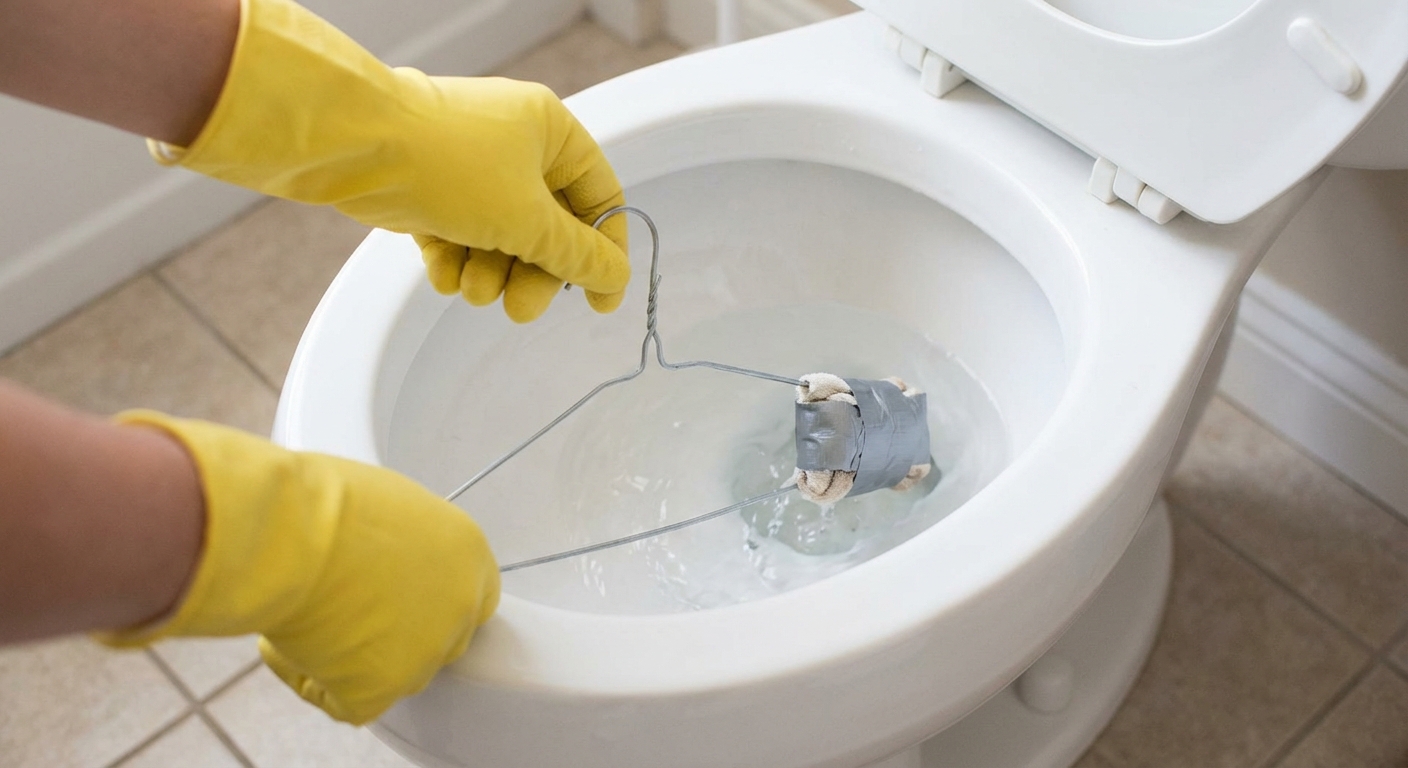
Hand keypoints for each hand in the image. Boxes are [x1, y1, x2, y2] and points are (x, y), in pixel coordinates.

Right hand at [97, 412, 498, 724]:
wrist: (290, 531)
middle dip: (399, 637)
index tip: (397, 603)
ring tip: (309, 614)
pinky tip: (292, 641)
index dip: (430, 605)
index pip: (468, 598)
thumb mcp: (392, 510)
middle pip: (438, 642)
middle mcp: (459, 605)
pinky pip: (348, 702)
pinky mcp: (381, 689)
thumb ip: (410, 550)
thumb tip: (390, 572)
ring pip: (394, 675)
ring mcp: (425, 653)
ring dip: (355, 658)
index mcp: (468, 554)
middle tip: (349, 616)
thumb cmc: (323, 503)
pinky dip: (312, 680)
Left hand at [150, 0, 628, 322]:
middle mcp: (514, 143)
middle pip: (548, 227)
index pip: (600, 197)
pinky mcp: (428, 187)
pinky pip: (459, 234)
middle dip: (532, 274)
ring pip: (500, 237)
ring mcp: (469, 164)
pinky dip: (455, 259)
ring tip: (471, 286)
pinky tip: (443, 272)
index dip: (605, 253)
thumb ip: (578, 255)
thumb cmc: (448, 165)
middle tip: (520, 309)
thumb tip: (615, 279)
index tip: (599, 302)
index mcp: (551, 131)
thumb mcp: (529, 219)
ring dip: (490, 273)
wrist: (353, 145)